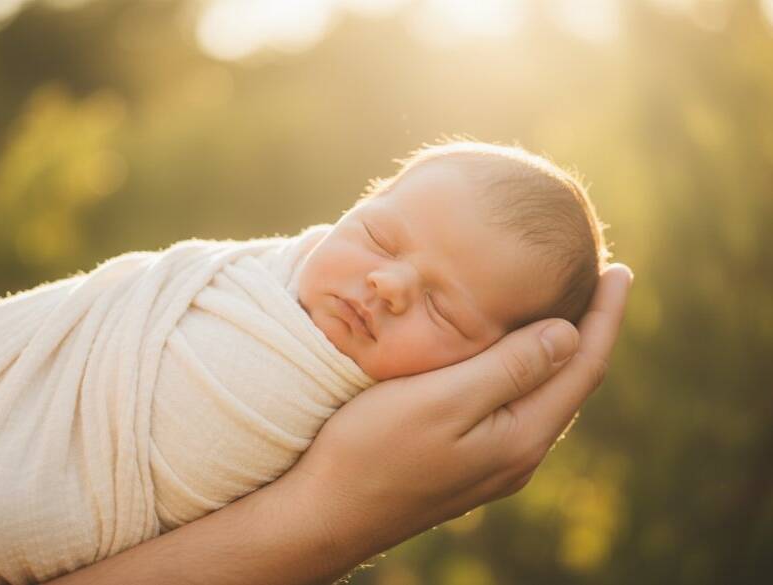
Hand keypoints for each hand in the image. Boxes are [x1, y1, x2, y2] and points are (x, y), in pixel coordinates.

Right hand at [47, 263, 630, 584]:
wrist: (326, 513)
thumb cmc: (373, 449)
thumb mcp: (442, 400)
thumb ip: (508, 368)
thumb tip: (568, 333)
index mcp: (521, 436)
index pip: (582, 366)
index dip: (605, 316)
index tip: (622, 270)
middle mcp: (517, 453)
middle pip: (571, 382)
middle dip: (589, 329)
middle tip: (601, 281)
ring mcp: (492, 461)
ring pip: (543, 395)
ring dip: (560, 349)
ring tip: (568, 310)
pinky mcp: (465, 461)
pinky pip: (516, 405)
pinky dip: (528, 369)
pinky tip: (513, 355)